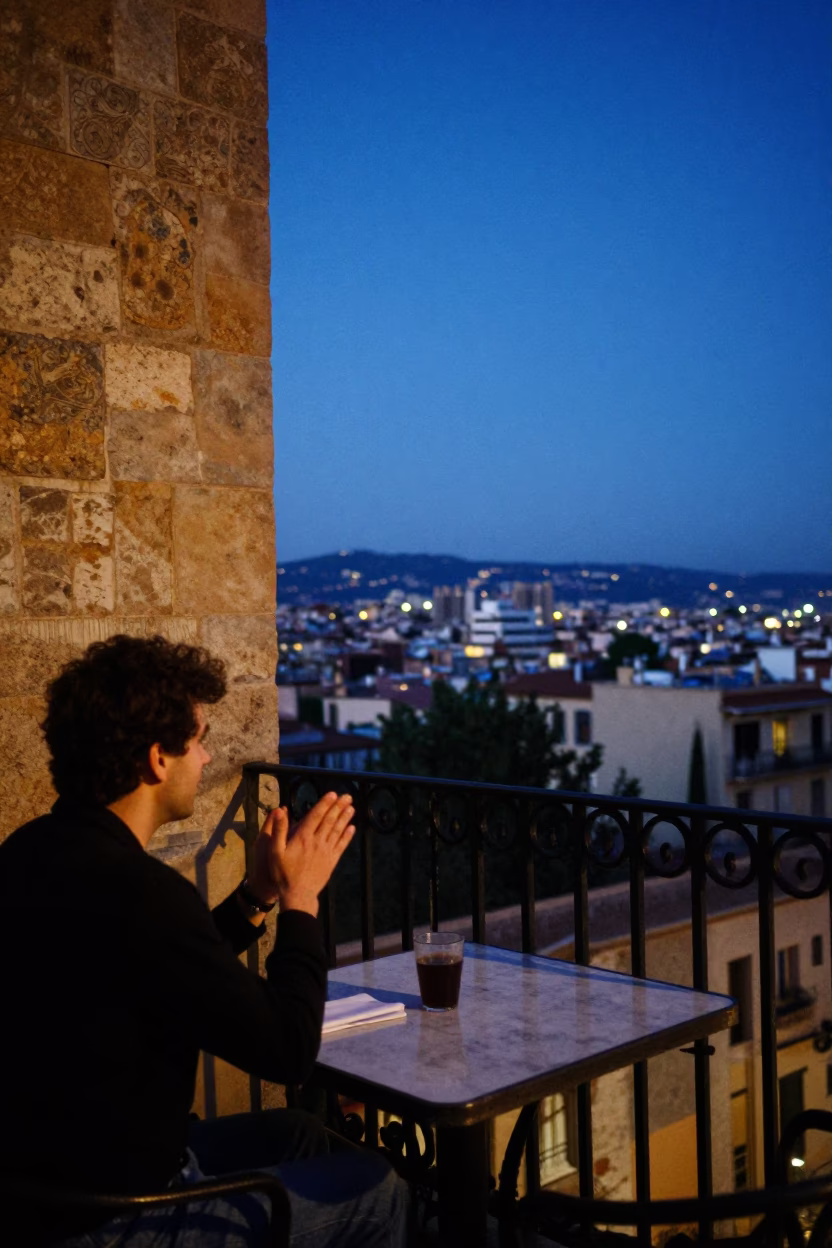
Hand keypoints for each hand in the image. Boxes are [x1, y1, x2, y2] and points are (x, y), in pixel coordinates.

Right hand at [248, 792, 354, 916]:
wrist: (298, 895)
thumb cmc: (283, 874)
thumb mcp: (274, 851)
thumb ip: (278, 830)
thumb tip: (280, 810)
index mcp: (303, 838)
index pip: (316, 816)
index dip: (324, 804)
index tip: (332, 794)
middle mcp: (317, 842)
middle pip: (329, 821)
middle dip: (338, 807)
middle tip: (347, 796)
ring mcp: (326, 851)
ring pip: (337, 831)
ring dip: (345, 818)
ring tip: (352, 807)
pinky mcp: (331, 861)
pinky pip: (341, 845)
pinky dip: (347, 836)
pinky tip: (352, 828)